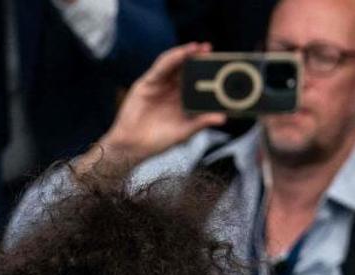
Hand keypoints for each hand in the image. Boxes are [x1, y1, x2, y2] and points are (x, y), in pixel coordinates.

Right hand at [84, 43, 228, 175]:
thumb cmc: (157, 141)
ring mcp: (159, 85)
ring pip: (174, 64)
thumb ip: (200, 122)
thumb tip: (222, 117)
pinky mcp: (146, 84)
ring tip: (198, 47)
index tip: (221, 64)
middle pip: (186, 68)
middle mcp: (171, 89)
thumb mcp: (183, 132)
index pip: (196, 79)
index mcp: (182, 99)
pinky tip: (181, 54)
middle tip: (209, 50)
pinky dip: (171, 58)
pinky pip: (160, 67)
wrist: (132, 147)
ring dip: (185, 53)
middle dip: (197, 57)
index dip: (207, 71)